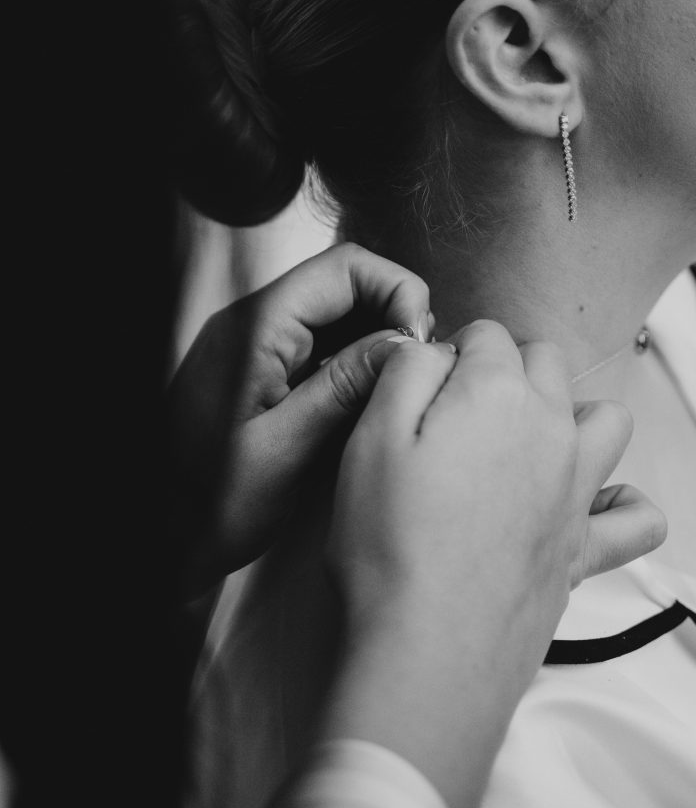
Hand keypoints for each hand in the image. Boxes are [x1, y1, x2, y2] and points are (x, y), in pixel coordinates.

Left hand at [168, 242, 434, 597]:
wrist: (166, 539)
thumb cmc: (206, 507)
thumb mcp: (284, 453)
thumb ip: (343, 390)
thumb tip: (403, 344)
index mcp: (254, 329)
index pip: (344, 268)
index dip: (396, 292)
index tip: (417, 344)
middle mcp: (256, 325)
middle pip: (346, 284)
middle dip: (392, 316)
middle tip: (414, 370)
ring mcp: (261, 346)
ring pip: (341, 315)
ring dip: (378, 342)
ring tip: (397, 388)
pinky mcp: (268, 371)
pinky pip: (326, 347)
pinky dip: (358, 365)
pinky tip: (371, 401)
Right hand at [320, 319, 666, 807]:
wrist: (427, 648)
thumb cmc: (388, 544)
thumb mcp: (369, 439)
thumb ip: (405, 372)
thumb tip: (430, 349)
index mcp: (496, 393)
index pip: (483, 334)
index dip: (447, 354)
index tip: (422, 389)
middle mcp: (551, 429)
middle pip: (543, 363)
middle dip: (504, 370)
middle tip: (456, 414)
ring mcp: (577, 488)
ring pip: (605, 418)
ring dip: (571, 415)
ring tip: (524, 444)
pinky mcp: (585, 546)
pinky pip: (637, 514)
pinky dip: (621, 502)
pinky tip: (586, 505)